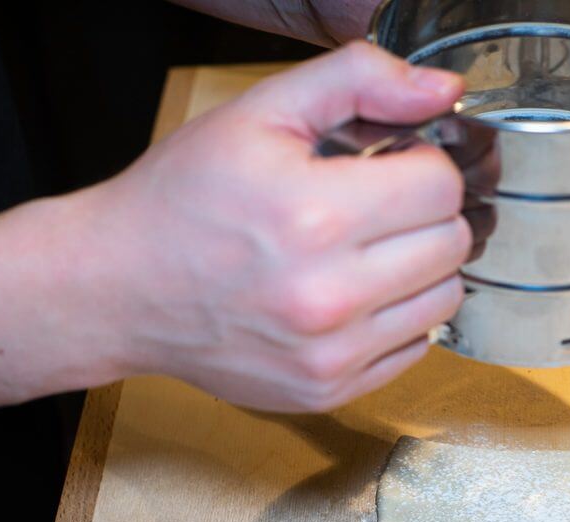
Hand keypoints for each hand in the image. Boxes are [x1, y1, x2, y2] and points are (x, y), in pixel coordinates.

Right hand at [94, 43, 471, 411]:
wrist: (116, 288)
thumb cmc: (184, 197)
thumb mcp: (260, 111)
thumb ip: (359, 80)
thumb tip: (443, 88)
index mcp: (315, 215)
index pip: (441, 186)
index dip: (420, 164)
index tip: (386, 165)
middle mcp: (329, 295)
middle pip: (453, 243)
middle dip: (424, 214)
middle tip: (374, 207)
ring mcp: (330, 354)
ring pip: (445, 299)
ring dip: (419, 267)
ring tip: (365, 251)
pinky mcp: (328, 392)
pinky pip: (416, 349)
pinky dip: (397, 319)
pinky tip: (351, 296)